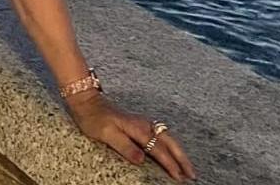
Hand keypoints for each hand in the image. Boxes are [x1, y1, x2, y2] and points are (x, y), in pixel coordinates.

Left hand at [65, 92, 196, 180]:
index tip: (179, 177)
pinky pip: (161, 136)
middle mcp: (144, 125)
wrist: (87, 101)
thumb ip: (124, 146)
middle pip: (170, 142)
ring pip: (168, 138)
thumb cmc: (94, 118)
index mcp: (138, 128)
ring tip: (187, 168)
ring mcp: (143, 124)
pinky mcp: (140, 125)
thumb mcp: (106, 134)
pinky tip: (171, 153)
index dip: (170, 164)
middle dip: (182, 159)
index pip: (159, 149)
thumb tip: (142, 159)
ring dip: (179, 152)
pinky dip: (170, 146)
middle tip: (192, 175)